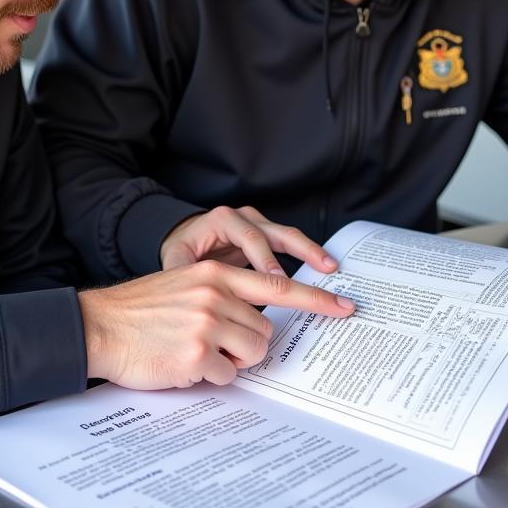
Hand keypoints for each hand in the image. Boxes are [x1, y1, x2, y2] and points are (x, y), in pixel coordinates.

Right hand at [79, 261, 354, 388]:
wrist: (99, 326)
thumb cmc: (142, 311)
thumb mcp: (185, 285)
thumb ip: (223, 293)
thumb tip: (257, 321)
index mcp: (215, 273)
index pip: (278, 285)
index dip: (315, 297)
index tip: (344, 305)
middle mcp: (214, 294)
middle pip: (265, 332)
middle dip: (248, 346)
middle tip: (217, 346)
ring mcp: (206, 324)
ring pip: (251, 355)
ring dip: (231, 362)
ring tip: (197, 353)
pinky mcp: (195, 355)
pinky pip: (226, 377)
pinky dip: (208, 378)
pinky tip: (182, 365)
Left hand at [160, 205, 336, 275]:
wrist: (189, 237)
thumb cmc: (184, 249)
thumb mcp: (177, 258)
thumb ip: (182, 272)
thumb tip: (190, 290)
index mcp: (222, 220)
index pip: (248, 237)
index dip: (265, 259)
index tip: (278, 281)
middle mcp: (244, 217)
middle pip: (277, 231)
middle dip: (302, 251)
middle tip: (322, 270)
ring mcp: (259, 224)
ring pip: (289, 235)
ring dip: (312, 251)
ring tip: (331, 268)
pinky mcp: (268, 235)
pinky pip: (291, 244)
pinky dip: (308, 256)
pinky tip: (324, 270)